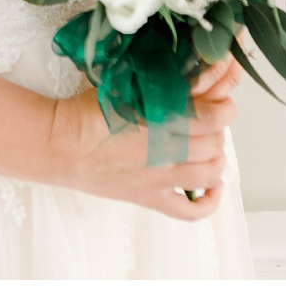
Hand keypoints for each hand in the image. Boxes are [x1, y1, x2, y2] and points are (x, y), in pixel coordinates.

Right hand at [57, 52, 241, 221]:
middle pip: (215, 144)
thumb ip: (159, 83)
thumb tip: (191, 74)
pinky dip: (209, 202)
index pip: (214, 117)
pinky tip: (210, 187)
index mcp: (159, 119)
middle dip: (218, 130)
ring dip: (216, 159)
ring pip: (211, 174)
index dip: (224, 109)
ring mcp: (160, 179)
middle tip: (209, 121)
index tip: (222, 102)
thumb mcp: (125, 84)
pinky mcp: (151, 199)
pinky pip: (191, 212)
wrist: (61, 144)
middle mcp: (165, 152)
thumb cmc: (87, 110)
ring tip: (207, 147)